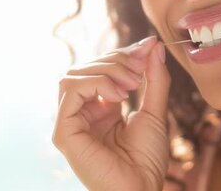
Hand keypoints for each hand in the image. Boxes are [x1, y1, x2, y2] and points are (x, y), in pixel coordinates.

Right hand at [52, 36, 170, 190]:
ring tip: (130, 86)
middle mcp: (82, 113)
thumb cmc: (148, 159)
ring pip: (74, 75)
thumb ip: (154, 78)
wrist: (142, 188)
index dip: (124, 54)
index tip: (149, 46)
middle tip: (140, 70)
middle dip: (118, 61)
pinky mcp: (64, 132)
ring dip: (106, 71)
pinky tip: (117, 96)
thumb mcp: (155, 110)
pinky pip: (70, 91)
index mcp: (100, 108)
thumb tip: (153, 45)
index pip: (102, 69)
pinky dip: (95, 84)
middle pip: (87, 67)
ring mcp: (71, 122)